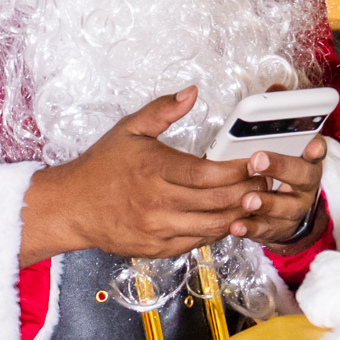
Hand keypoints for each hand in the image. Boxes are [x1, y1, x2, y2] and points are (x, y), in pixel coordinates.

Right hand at [22, 92, 326, 261]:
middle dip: (248, 193)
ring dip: (238, 215)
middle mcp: (158, 202)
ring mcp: (158, 228)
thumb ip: (163, 111)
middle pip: (217, 201)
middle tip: (267, 182)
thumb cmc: (100, 166)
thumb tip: (192, 92)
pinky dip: (217, 230)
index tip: (257, 162)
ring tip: (256, 202)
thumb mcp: (129, 130)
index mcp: (154, 169)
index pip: (209, 174)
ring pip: (212, 225)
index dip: (239, 170)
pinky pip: (197, 241)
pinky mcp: (157, 248)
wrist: (72, 207)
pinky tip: (228, 219)